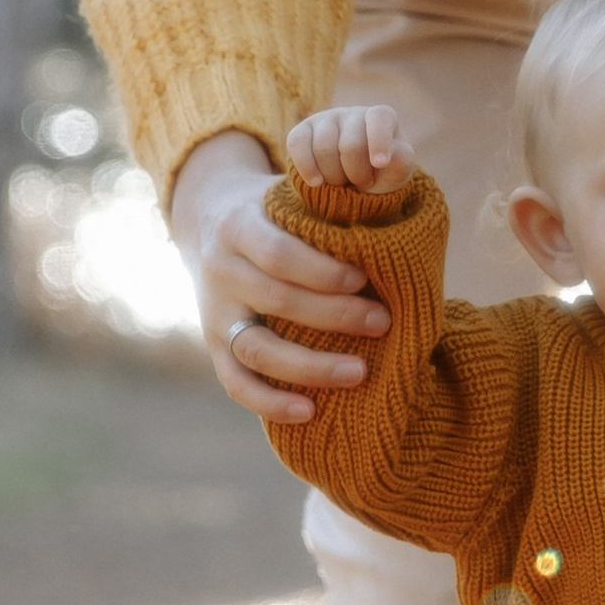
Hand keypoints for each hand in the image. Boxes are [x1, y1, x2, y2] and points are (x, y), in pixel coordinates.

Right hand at [171, 127, 388, 425]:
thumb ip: (328, 202)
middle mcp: (220, 270)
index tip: (363, 279)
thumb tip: (393, 197)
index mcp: (239, 226)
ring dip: (309, 367)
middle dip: (334, 315)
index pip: (278, 253)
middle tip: (383, 322)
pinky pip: (235, 382)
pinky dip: (269, 402)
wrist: (210, 219)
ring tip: (359, 373)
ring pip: (255, 348)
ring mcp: (214, 313)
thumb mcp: (291, 192)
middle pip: (275, 301)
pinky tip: (309, 412)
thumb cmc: (276, 209)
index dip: (322, 271)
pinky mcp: (213, 345)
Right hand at [285, 102, 417, 196]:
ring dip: (334, 176)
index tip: (380, 164)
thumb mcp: (396, 173)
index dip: (379, 140)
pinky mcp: (302, 131)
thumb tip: (393, 154)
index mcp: (381, 117)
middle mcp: (353, 113)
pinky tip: (316, 182)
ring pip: (323, 147)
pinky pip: (297, 144)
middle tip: (363, 182)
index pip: (380, 117)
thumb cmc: (380, 174)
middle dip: (357, 173)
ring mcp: (325, 119)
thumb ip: (401, 163)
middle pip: (350, 144)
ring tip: (343, 182)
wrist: (352, 185)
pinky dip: (306, 167)